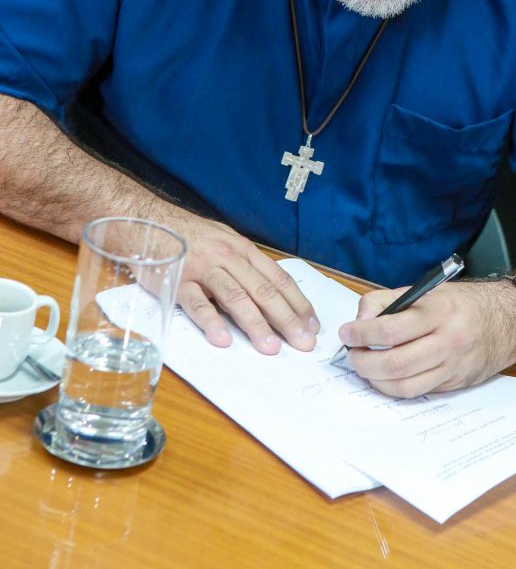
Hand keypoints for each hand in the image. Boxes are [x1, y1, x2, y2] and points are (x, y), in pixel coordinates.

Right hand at [171, 215, 319, 354]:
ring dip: (255, 323)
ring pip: (235, 297)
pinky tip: (223, 339)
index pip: (278, 278)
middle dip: (286, 319)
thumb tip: (273, 296)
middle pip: (263, 290)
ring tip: (271, 347)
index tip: (312, 325)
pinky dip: (211, 321)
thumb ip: (245, 267)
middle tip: (303, 342)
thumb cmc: (192, 237)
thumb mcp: (225, 242)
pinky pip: (197, 303)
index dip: (298, 302)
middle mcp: (228, 257)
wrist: (150, 221)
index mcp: (243, 250)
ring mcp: (203, 269)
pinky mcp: (178, 281)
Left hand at [338, 281, 511, 396]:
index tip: (346, 333)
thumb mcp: (426, 290)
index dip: (361, 334)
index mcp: (438, 312)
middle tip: (352, 355)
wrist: (509, 320)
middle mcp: (447, 341)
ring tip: (365, 368)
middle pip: (395, 364)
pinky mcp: (455, 384)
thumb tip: (360, 322)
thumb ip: (387, 301)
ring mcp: (452, 367)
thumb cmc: (461, 303)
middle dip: (364, 363)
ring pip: (405, 386)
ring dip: (376, 381)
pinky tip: (385, 377)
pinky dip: (395, 387)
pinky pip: (419, 392)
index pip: (390, 329)